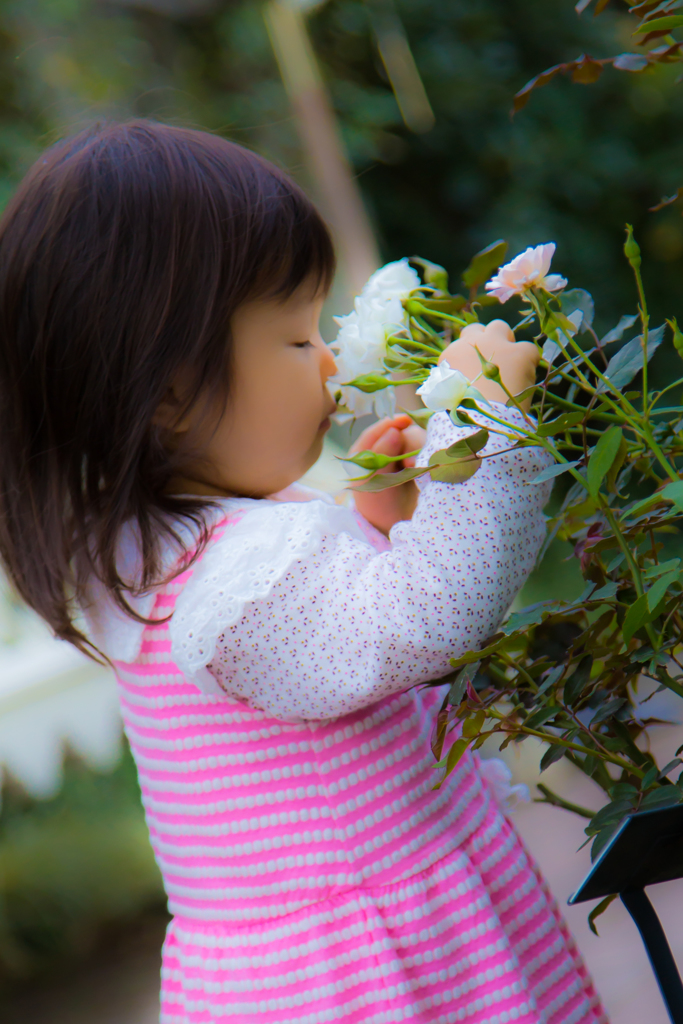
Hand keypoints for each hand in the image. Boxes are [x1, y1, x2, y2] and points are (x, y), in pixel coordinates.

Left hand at [349, 414, 425, 534]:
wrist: (396, 526)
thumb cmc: (379, 506)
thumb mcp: (374, 483)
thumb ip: (381, 455)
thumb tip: (395, 431)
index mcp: (364, 454)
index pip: (375, 433)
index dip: (389, 424)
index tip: (404, 421)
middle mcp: (385, 450)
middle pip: (400, 433)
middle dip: (408, 444)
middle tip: (411, 466)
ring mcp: (404, 455)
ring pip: (417, 440)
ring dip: (421, 451)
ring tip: (419, 470)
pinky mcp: (421, 461)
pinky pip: (429, 450)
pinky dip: (431, 455)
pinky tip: (431, 468)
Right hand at [439, 319, 538, 410]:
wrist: (480, 421)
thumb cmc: (462, 415)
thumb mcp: (452, 394)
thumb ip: (458, 381)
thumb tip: (467, 382)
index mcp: (452, 355)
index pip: (460, 346)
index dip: (470, 355)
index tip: (475, 368)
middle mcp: (472, 343)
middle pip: (477, 329)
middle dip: (483, 340)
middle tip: (492, 360)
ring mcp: (497, 344)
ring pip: (500, 328)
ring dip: (503, 342)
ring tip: (510, 366)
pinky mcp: (520, 353)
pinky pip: (529, 349)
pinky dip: (529, 362)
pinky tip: (526, 379)